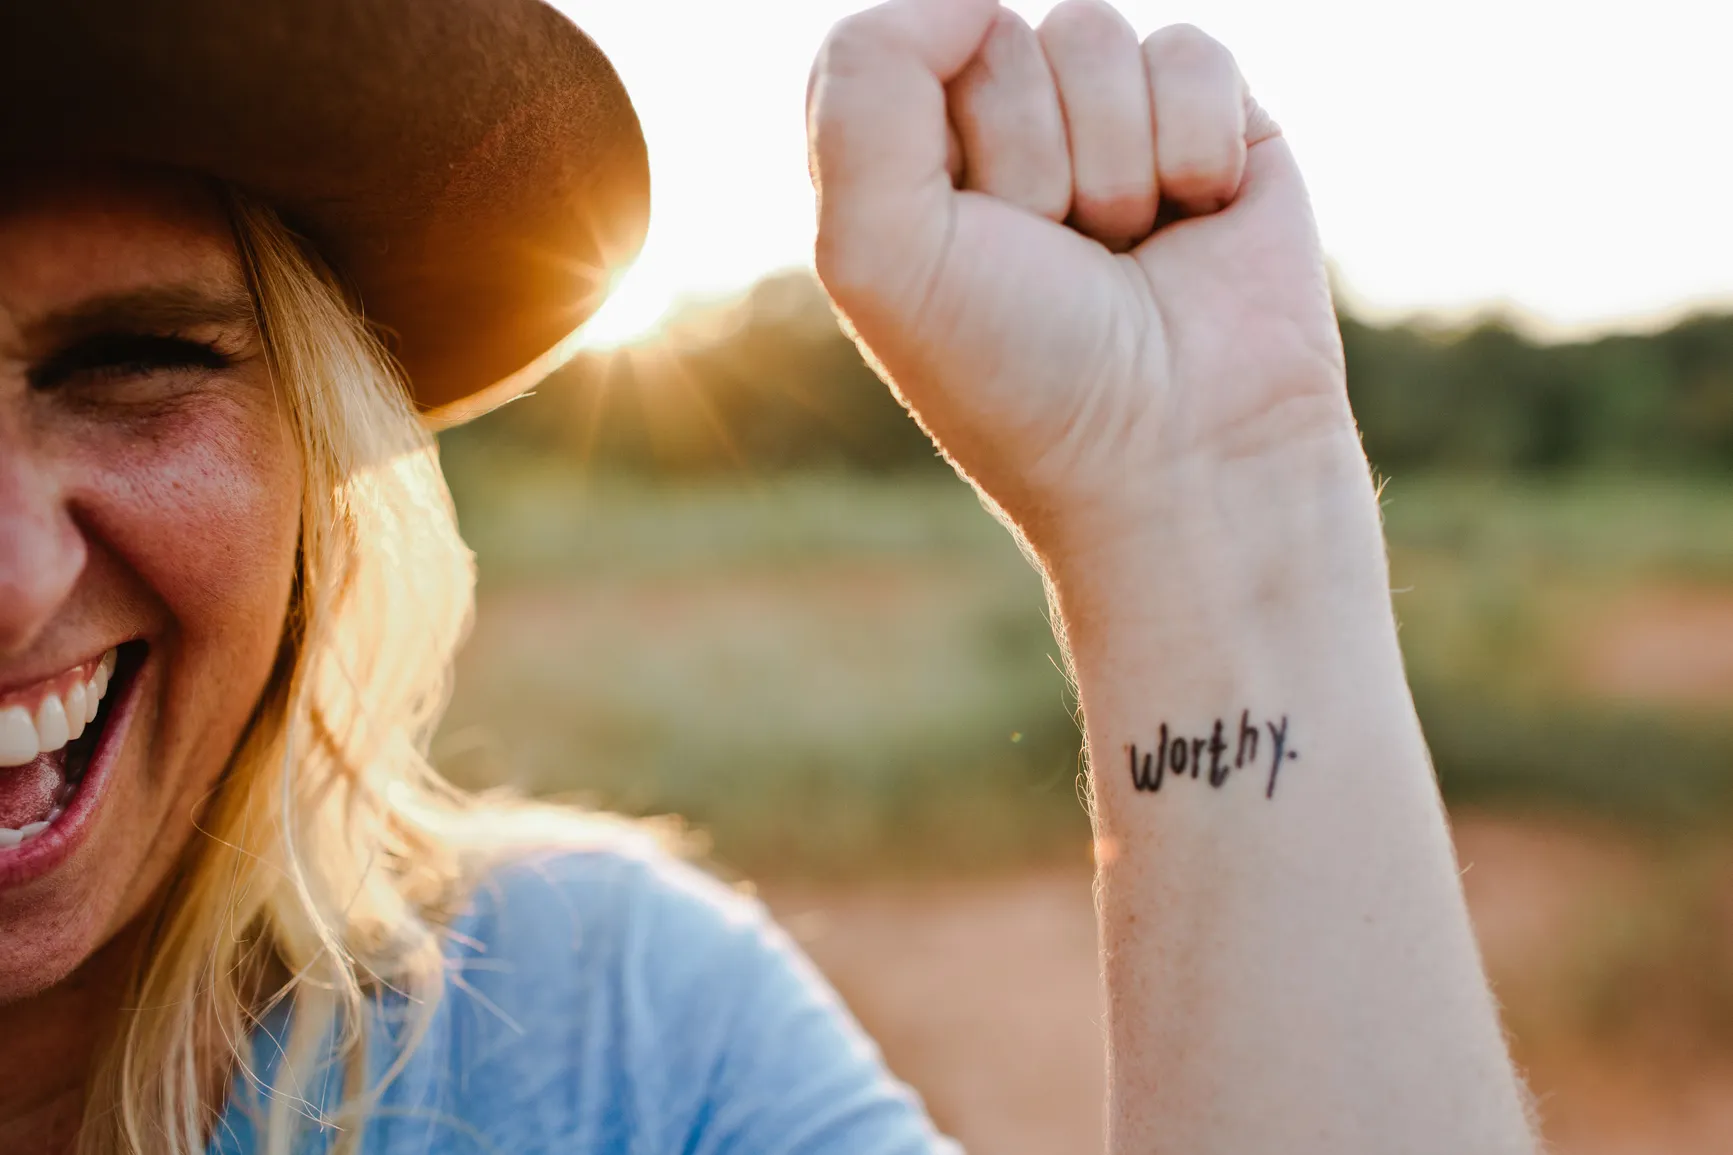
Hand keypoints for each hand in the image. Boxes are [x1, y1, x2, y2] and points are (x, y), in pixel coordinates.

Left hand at [808, 0, 1350, 552]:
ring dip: (1110, 162)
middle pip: (993, 35)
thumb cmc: (1020, 372)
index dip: (930, 135)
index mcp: (906, 170)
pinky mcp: (1211, 127)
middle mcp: (1002, 139)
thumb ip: (867, 83)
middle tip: (1053, 260)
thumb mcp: (877, 250)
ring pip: (1092, 32)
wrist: (1181, 457)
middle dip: (1027, 157)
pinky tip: (1195, 223)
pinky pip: (1190, 51)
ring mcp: (1108, 128)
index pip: (885, 49)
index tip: (965, 238)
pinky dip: (1195, 146)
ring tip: (1122, 253)